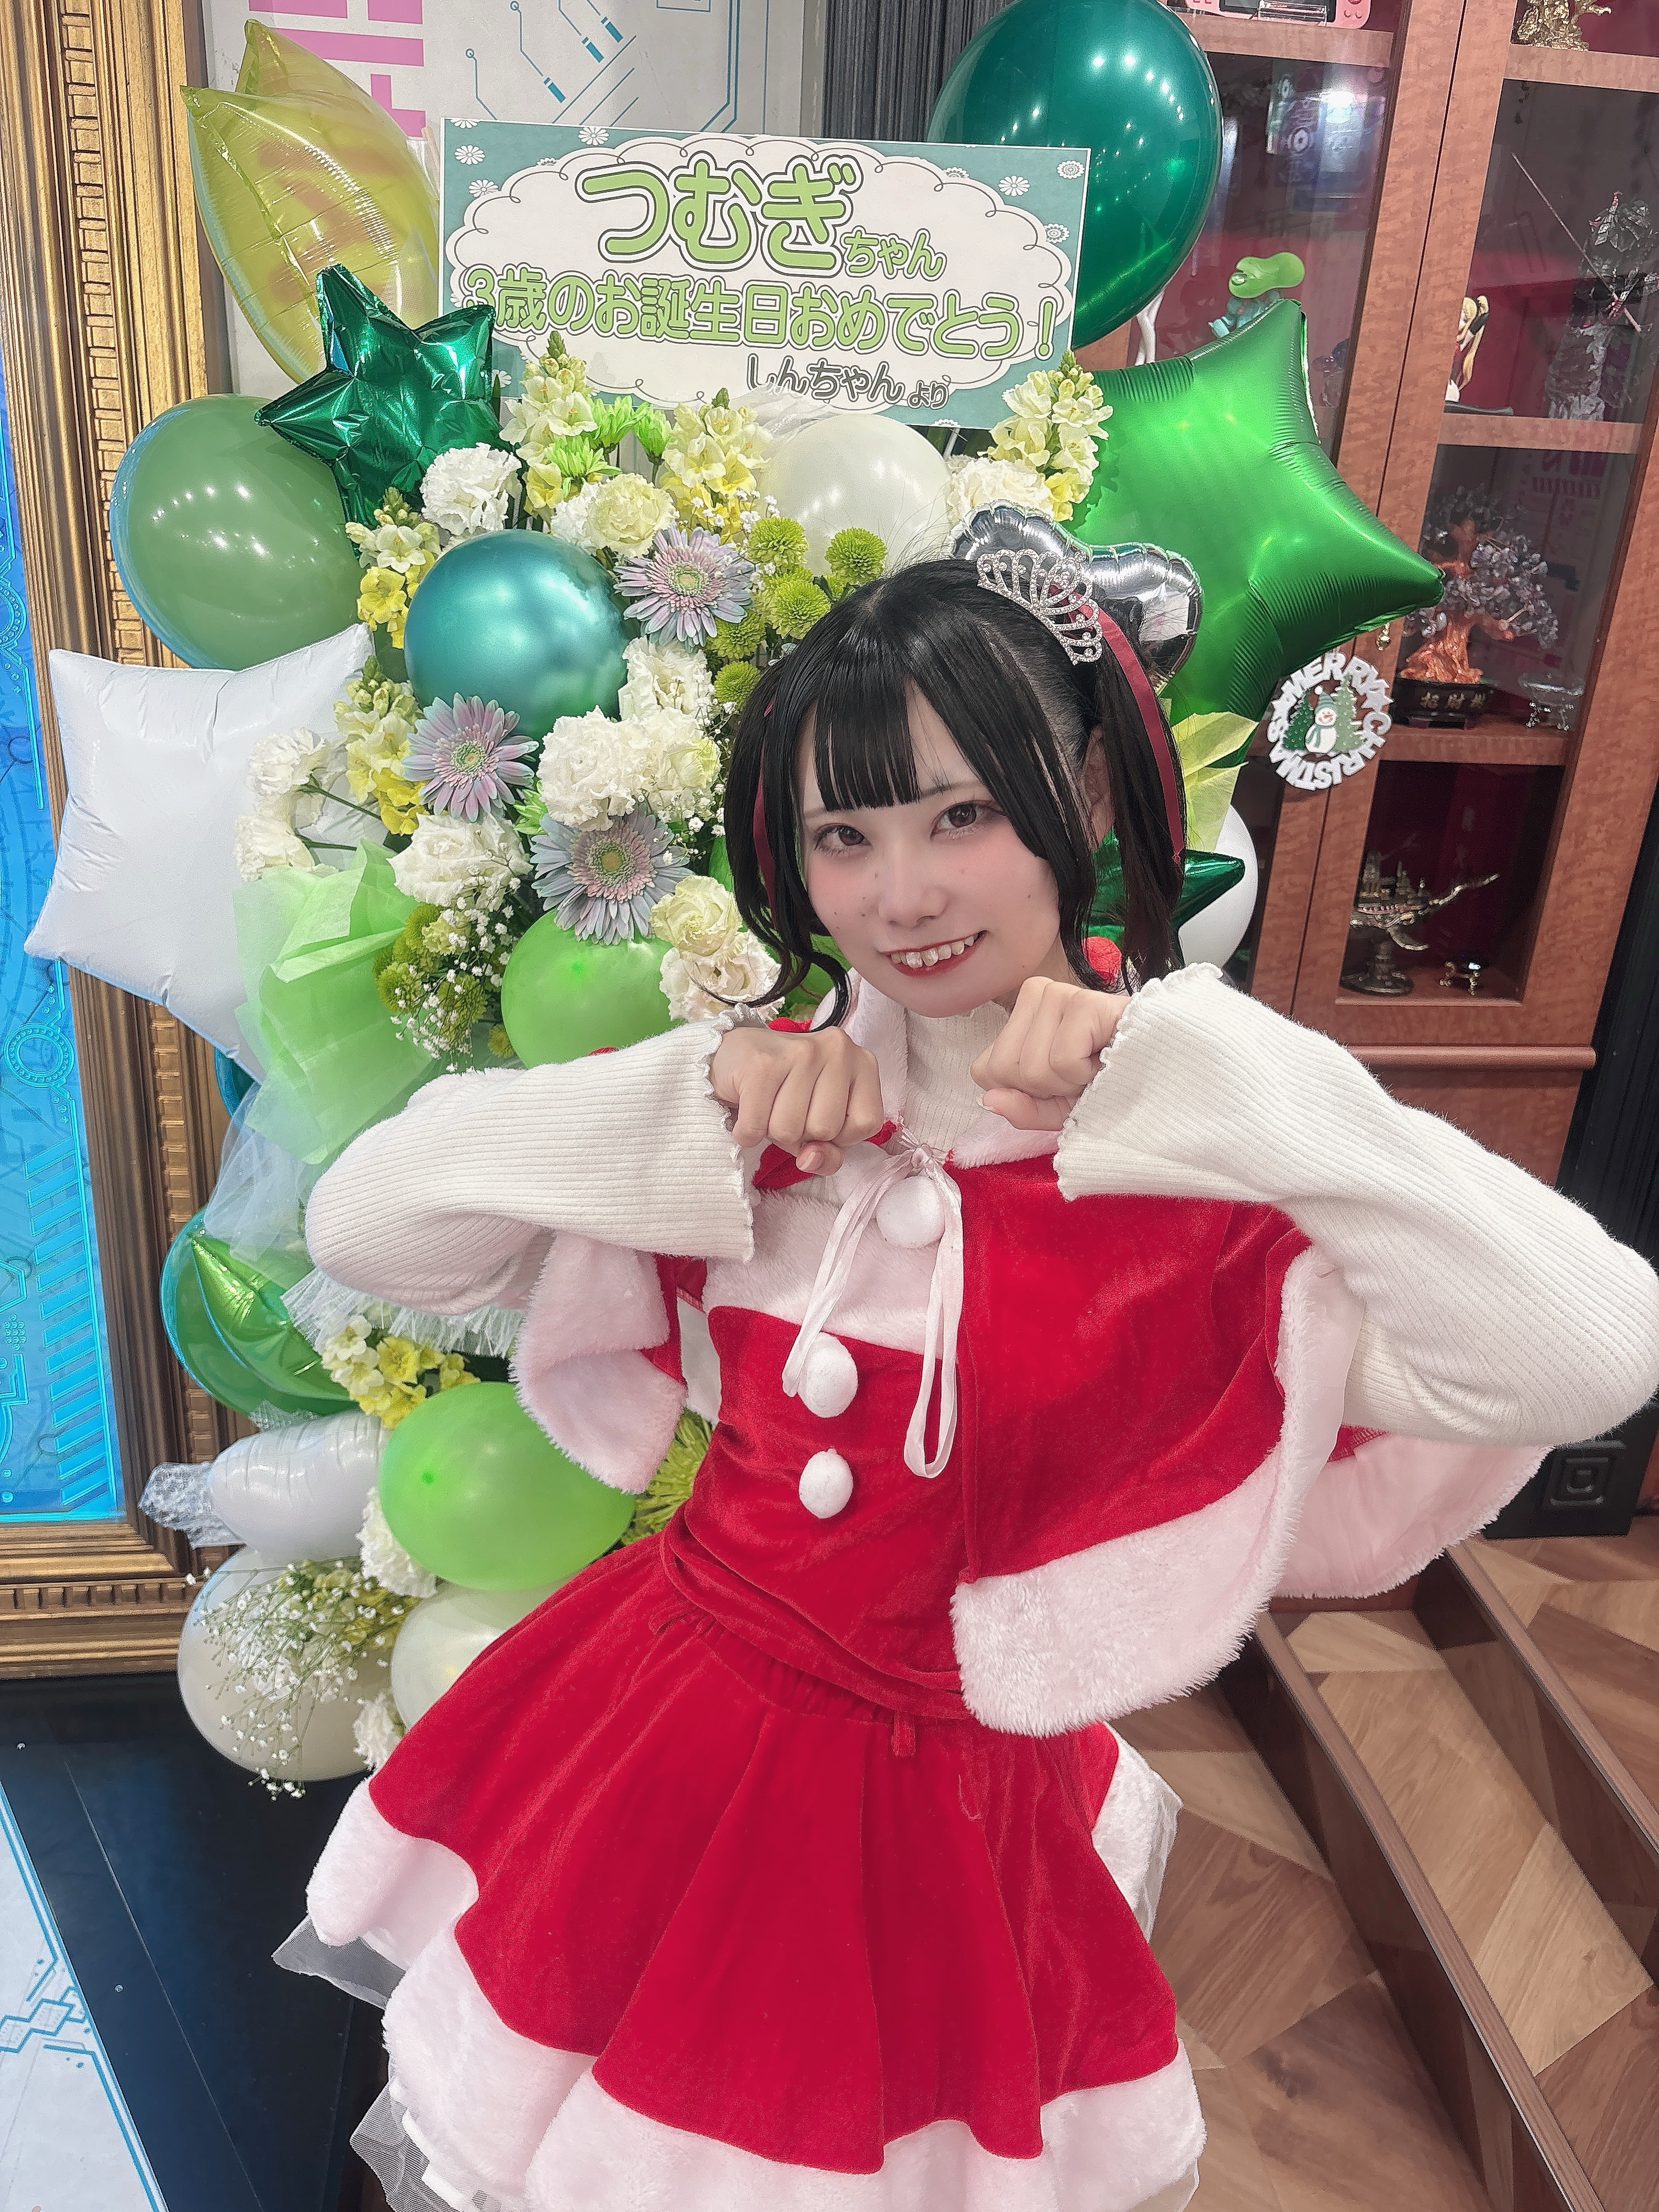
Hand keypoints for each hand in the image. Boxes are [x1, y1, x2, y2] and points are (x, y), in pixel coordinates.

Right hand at [709, 1024, 884, 1174]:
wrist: (733, 1056)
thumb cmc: (785, 1093)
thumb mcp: (820, 1124)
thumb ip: (830, 1153)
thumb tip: (811, 1159)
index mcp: (863, 1063)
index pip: (867, 1124)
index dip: (841, 1136)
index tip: (820, 1116)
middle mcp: (838, 1050)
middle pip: (826, 1129)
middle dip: (802, 1133)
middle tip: (788, 1108)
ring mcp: (801, 1052)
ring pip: (789, 1131)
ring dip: (772, 1131)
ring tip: (769, 1105)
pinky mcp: (762, 1064)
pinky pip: (756, 1128)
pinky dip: (746, 1132)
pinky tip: (749, 1108)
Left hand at [970, 976, 1127, 1129]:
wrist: (1167, 1079)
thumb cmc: (1111, 1084)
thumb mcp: (1059, 1109)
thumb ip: (1022, 1108)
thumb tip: (988, 1099)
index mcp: (1022, 1015)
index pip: (985, 1069)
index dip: (1023, 1092)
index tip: (1060, 1083)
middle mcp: (1037, 995)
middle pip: (1004, 1069)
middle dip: (1045, 1089)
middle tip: (1082, 1075)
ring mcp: (1060, 994)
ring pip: (1031, 1067)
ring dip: (1069, 1083)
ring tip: (1098, 1066)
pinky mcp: (1086, 1002)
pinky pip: (1061, 1060)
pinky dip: (1085, 1075)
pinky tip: (1108, 1059)